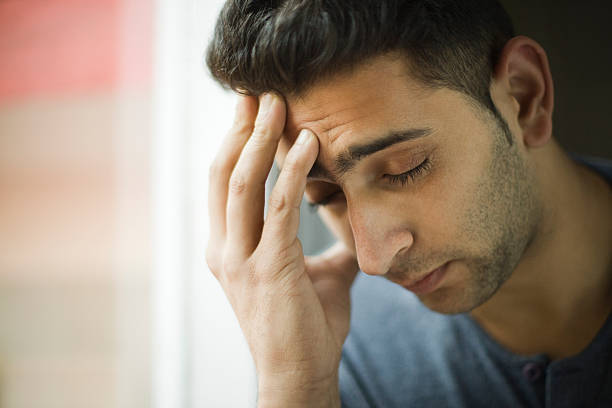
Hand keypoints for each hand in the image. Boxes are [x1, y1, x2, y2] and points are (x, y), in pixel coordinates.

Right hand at [206, 93, 358, 406]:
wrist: (301, 374)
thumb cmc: (306, 327)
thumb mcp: (316, 276)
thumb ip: (327, 248)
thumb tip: (352, 228)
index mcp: (228, 248)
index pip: (223, 183)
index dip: (235, 143)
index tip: (253, 110)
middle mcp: (224, 249)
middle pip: (223, 173)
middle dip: (240, 129)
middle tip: (259, 92)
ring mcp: (241, 259)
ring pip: (241, 184)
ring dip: (259, 139)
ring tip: (278, 103)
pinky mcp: (268, 268)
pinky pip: (278, 208)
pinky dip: (291, 172)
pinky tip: (307, 144)